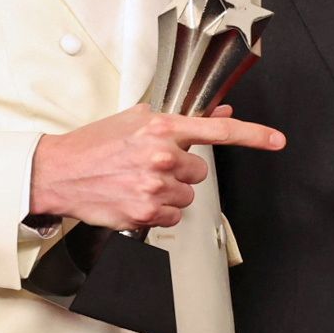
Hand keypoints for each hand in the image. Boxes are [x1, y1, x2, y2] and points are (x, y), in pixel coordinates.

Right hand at [30, 103, 284, 230]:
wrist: (57, 172)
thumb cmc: (94, 145)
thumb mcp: (136, 119)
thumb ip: (180, 120)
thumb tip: (222, 115)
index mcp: (161, 128)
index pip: (217, 132)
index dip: (253, 135)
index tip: (276, 140)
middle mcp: (161, 157)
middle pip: (200, 172)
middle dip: (181, 171)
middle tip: (152, 167)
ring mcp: (153, 187)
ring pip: (187, 196)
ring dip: (169, 193)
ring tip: (138, 182)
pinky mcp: (144, 212)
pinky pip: (172, 216)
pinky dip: (158, 212)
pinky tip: (135, 198)